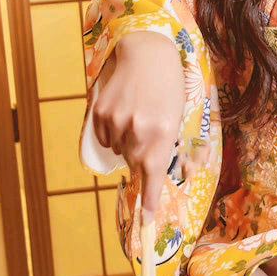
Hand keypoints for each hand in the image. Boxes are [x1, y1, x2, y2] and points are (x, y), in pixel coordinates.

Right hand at [90, 33, 184, 214]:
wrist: (147, 53)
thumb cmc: (169, 86)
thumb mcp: (175, 116)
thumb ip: (162, 145)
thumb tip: (146, 172)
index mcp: (163, 133)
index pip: (153, 175)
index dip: (149, 200)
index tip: (147, 223)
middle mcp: (139, 130)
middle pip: (134, 163)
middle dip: (140, 156)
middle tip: (147, 131)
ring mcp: (117, 121)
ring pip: (118, 151)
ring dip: (126, 142)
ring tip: (136, 115)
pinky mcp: (100, 113)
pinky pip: (104, 137)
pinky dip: (111, 133)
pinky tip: (122, 112)